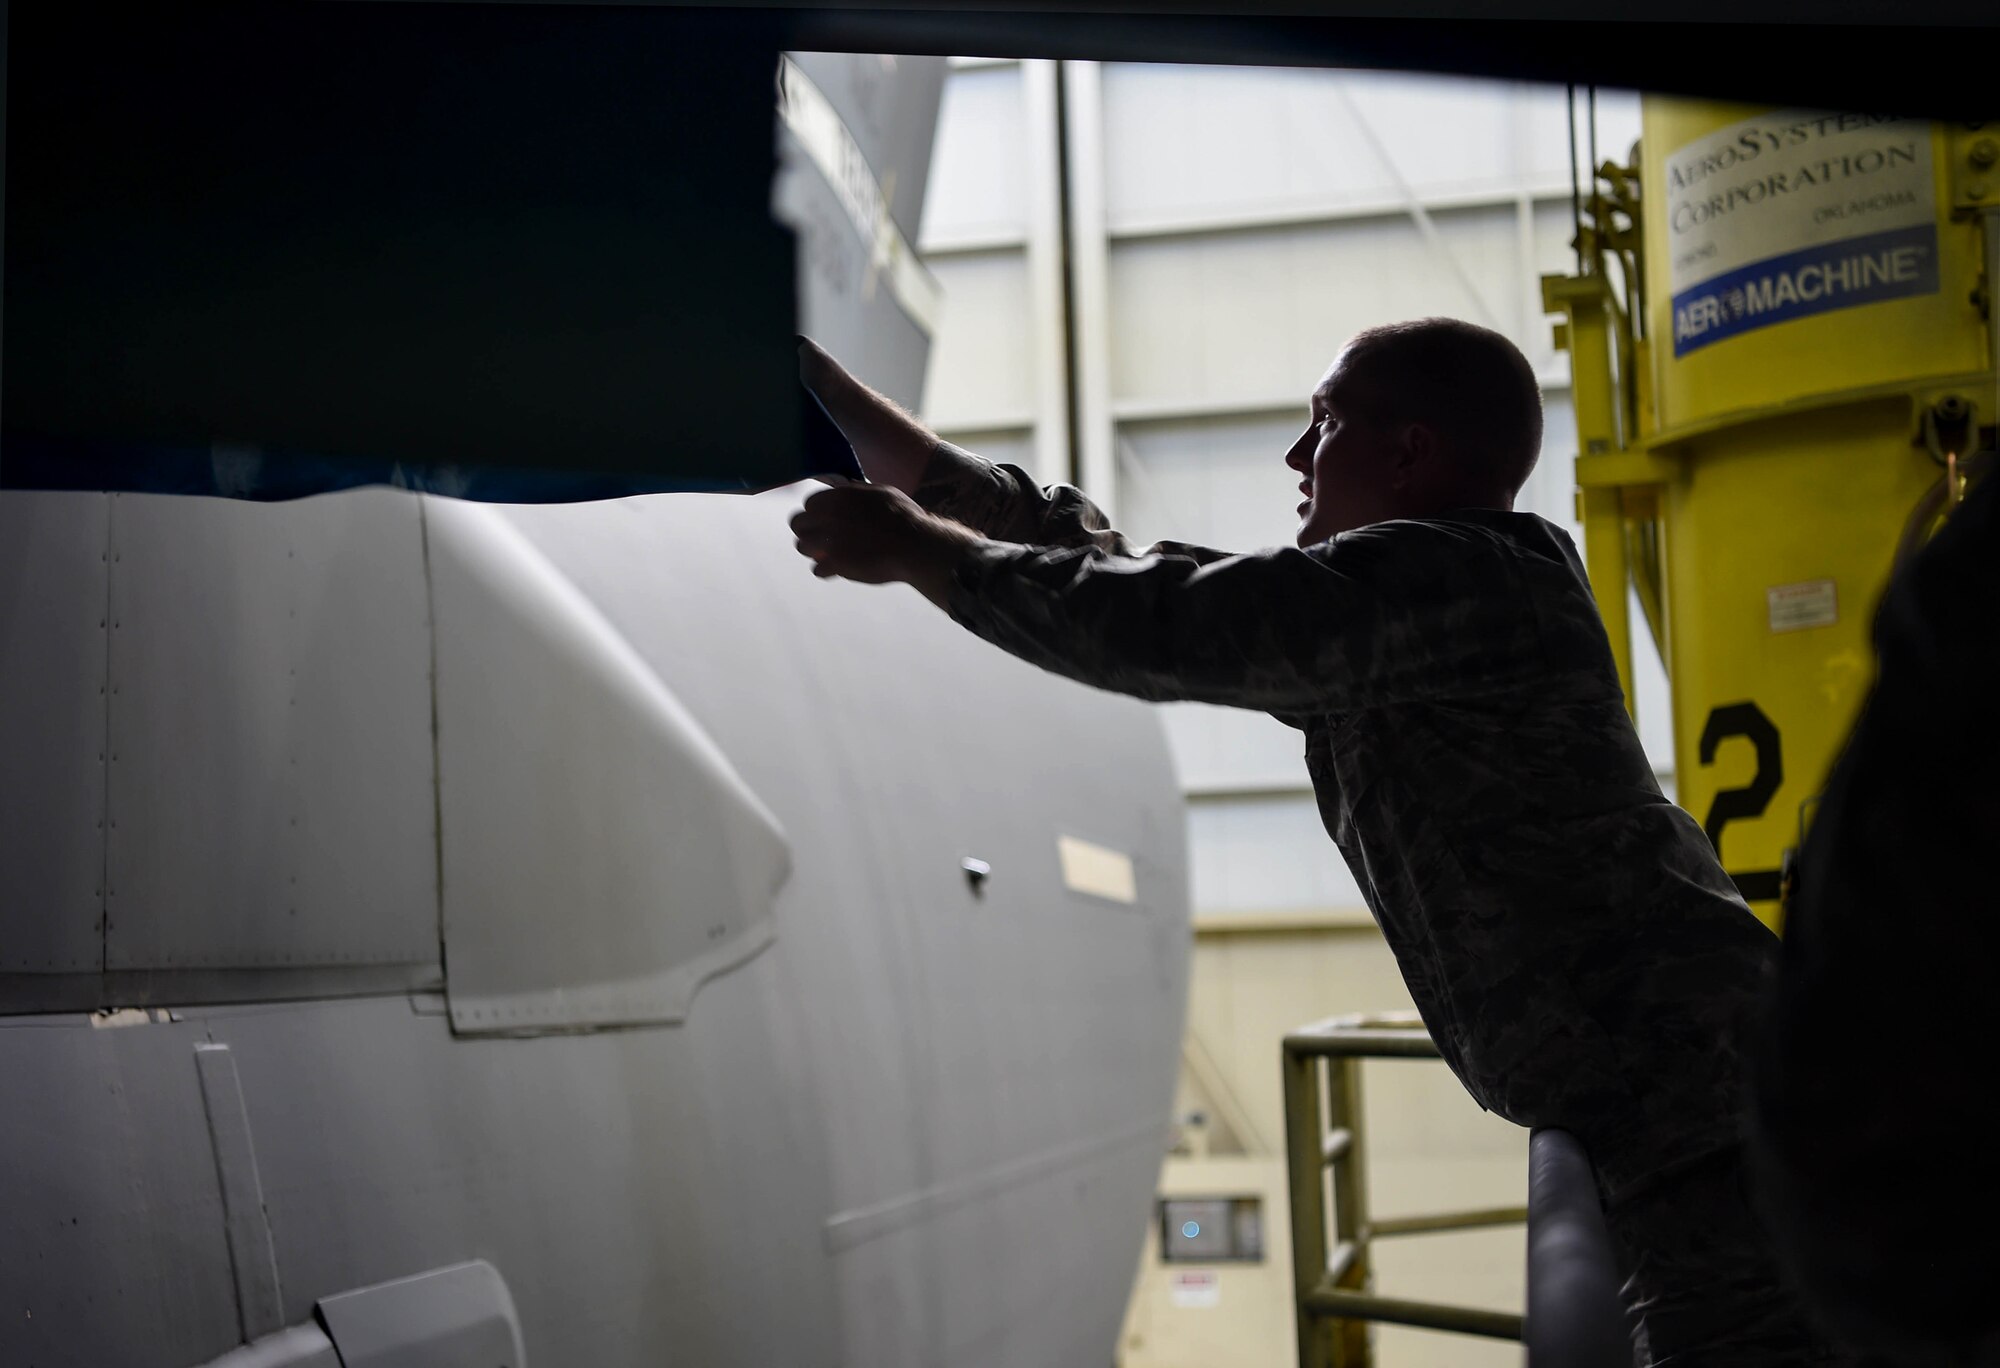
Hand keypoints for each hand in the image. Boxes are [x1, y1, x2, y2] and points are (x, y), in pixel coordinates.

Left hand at [790, 482, 974, 602]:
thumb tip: (846, 491)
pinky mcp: (836, 565)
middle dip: (807, 530)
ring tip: (828, 554)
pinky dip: (825, 571)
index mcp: (839, 498)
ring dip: (813, 550)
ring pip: (802, 547)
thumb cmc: (905, 518)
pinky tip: (837, 569)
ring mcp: (830, 543)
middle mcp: (828, 518)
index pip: (809, 503)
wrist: (915, 547)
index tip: (825, 519)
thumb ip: (858, 493)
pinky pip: (817, 570)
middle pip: (798, 524)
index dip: (816, 512)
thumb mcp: (882, 493)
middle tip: (821, 537)